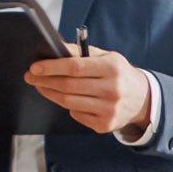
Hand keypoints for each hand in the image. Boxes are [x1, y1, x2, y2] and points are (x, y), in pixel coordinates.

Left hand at [24, 49, 150, 135]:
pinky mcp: (105, 125)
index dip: (52, 67)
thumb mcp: (106, 57)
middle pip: (68, 86)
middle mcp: (112, 89)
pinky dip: (68, 106)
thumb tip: (54, 46)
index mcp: (112, 68)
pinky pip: (76, 114)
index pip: (75, 67)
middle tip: (31, 76)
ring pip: (69, 102)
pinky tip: (66, 98)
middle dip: (45, 80)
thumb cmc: (118, 73)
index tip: (35, 67)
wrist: (142, 98)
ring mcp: (109, 109)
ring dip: (50, 94)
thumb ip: (80, 52)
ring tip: (41, 86)